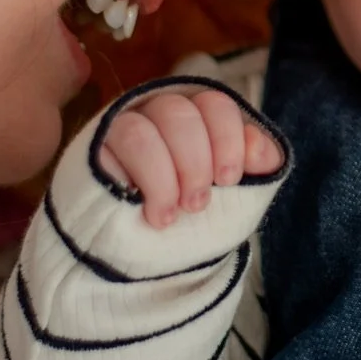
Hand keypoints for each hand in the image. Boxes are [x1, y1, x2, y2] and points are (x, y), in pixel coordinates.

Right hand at [100, 88, 283, 227]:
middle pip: (179, 112)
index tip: (228, 179)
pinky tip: (153, 211)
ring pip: (143, 128)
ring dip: (165, 175)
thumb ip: (253, 166)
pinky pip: (119, 144)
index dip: (228, 139)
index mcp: (198, 116)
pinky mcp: (97, 147)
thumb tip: (263, 153)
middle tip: (198, 204)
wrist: (140, 254)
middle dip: (195, 162)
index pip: (215, 104)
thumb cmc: (190, 213)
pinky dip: (145, 180)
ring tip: (173, 214)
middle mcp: (159, 113)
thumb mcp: (232, 192)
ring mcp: (124, 126)